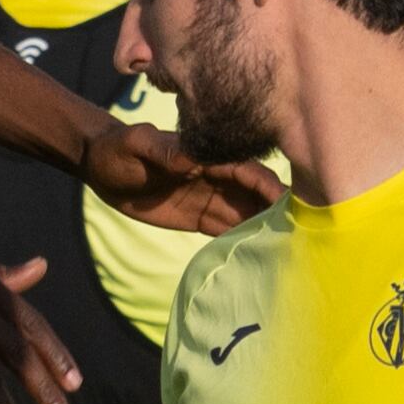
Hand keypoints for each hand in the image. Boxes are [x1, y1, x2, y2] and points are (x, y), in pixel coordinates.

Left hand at [82, 119, 281, 235]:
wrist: (102, 168)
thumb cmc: (118, 149)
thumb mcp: (136, 146)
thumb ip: (162, 150)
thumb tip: (189, 158)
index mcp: (209, 156)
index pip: (247, 172)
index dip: (268, 187)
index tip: (288, 205)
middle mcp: (217, 177)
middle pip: (257, 194)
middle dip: (280, 210)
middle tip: (301, 233)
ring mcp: (211, 198)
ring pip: (248, 213)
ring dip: (267, 228)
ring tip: (290, 250)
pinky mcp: (200, 218)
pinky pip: (228, 229)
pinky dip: (245, 240)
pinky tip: (262, 257)